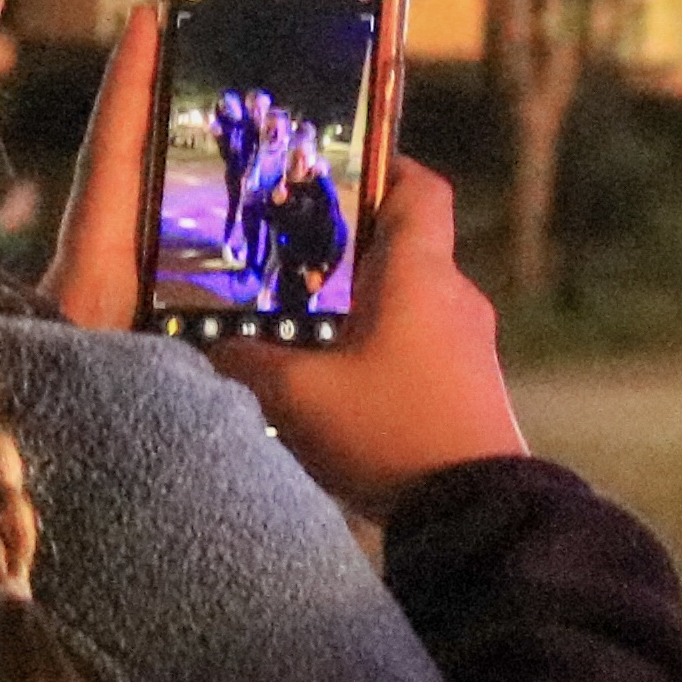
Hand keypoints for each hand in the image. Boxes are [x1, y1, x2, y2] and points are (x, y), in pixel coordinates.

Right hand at [52, 0, 526, 520]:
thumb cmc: (390, 433)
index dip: (385, 165)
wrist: (476, 517)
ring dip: (357, 303)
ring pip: (407, 301)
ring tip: (293, 314)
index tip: (336, 165)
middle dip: (346, 244)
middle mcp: (454, 297)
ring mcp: (468, 347)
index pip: (420, 189)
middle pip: (403, 246)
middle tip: (283, 247)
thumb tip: (205, 343)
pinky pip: (416, 346)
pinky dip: (376, 346)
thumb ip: (244, 360)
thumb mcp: (296, 396)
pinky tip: (329, 374)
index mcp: (421, 273)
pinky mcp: (468, 391)